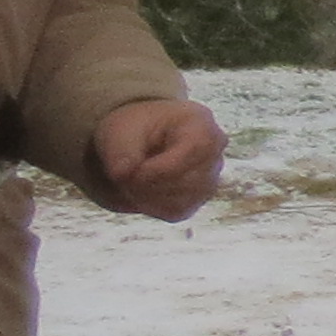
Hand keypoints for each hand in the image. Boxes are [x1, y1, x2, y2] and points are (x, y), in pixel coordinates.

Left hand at [92, 97, 226, 221]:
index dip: (159, 168)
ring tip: (127, 181)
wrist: (141, 136)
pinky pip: (177, 211)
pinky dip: (152, 206)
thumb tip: (123, 175)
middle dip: (148, 184)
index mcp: (202, 124)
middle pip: (188, 180)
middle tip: (121, 176)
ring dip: (147, 196)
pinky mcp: (199, 198)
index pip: (194, 151)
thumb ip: (122, 153)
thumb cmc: (136, 128)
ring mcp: (210, 176)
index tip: (125, 173)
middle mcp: (215, 152)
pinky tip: (139, 191)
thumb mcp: (121, 132)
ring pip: (182, 200)